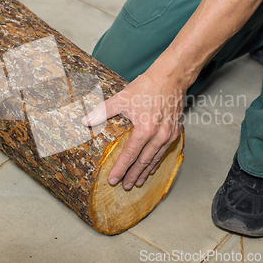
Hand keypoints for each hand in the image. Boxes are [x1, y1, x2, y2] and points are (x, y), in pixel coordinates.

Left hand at [82, 56, 186, 189]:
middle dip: (133, 175)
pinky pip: (165, 151)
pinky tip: (153, 165)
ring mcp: (169, 135)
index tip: (113, 179)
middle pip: (144, 161)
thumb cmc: (147, 86)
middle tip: (125, 186)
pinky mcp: (176, 131)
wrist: (171, 77)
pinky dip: (157, 160)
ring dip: (146, 171)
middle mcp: (159, 136)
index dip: (120, 169)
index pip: (129, 155)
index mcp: (144, 130)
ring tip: (139, 181)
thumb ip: (103, 111)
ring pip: (156, 158)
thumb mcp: (122, 98)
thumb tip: (85, 120)